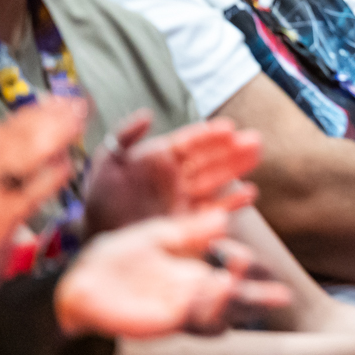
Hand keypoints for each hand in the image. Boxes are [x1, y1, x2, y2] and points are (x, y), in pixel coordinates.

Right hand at [0, 95, 86, 295]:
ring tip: (78, 126)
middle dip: (51, 117)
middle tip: (78, 106)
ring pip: (24, 154)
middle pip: (17, 134)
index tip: (61, 100)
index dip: (37, 110)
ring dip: (56, 137)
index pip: (6, 126)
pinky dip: (53, 175)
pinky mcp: (0, 218)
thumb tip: (37, 141)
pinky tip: (69, 166)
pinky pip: (32, 190)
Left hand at [54, 208, 293, 338]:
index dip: (249, 267)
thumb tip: (224, 218)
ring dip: (238, 306)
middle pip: (236, 301)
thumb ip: (192, 229)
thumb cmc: (119, 256)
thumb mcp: (160, 234)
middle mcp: (193, 293)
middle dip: (260, 298)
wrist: (82, 280)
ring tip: (250, 291)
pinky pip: (196, 322)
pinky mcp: (165, 321)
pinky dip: (212, 311)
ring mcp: (180, 309)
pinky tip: (220, 293)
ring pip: (222, 317)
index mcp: (194, 270)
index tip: (255, 259)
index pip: (232, 273)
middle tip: (282, 294)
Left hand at [83, 112, 262, 234]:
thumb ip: (125, 136)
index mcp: (159, 159)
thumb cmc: (99, 202)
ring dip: (237, 168)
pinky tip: (249, 194)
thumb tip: (148, 114)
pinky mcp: (187, 223)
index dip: (208, 135)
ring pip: (216, 180)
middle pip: (209, 159)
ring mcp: (183, 200)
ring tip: (257, 155)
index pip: (189, 143)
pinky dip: (232, 202)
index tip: (228, 127)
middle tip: (254, 139)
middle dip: (231, 150)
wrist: (97, 240)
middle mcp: (176, 178)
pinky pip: (215, 210)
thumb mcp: (105, 163)